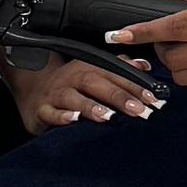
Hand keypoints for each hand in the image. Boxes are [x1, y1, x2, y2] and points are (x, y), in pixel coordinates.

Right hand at [5, 50, 158, 129]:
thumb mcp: (94, 72)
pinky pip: (51, 113)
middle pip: (96, 83)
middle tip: (139, 110)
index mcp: (88, 68)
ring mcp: (56, 94)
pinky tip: (73, 120)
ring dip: (91, 106)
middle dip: (119, 96)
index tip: (154, 98)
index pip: (115, 74)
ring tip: (109, 117)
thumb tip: (145, 65)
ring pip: (73, 97)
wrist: (33, 90)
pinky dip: (62, 116)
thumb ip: (120, 68)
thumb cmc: (70, 84)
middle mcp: (73, 79)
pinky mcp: (42, 110)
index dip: (135, 85)